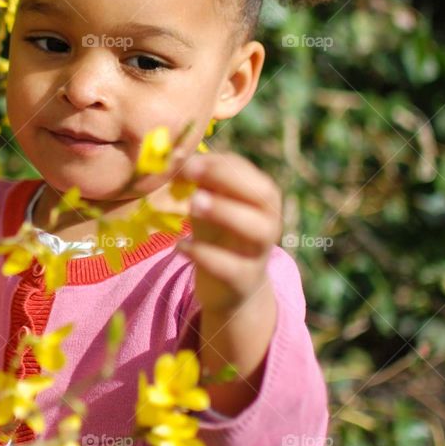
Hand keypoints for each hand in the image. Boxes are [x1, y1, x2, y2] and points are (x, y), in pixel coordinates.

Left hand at [175, 150, 282, 315]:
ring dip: (226, 212)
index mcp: (263, 200)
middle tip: (193, 175)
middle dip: (230, 180)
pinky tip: (180, 246)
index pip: (250, 173)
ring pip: (257, 230)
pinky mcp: (244, 280)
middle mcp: (269, 222)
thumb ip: (199, 183)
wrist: (230, 287)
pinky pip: (231, 268)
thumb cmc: (219, 235)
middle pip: (264, 195)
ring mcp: (260, 252)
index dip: (222, 165)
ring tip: (193, 204)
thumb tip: (175, 158)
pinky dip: (204, 255)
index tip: (190, 162)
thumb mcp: (211, 205)